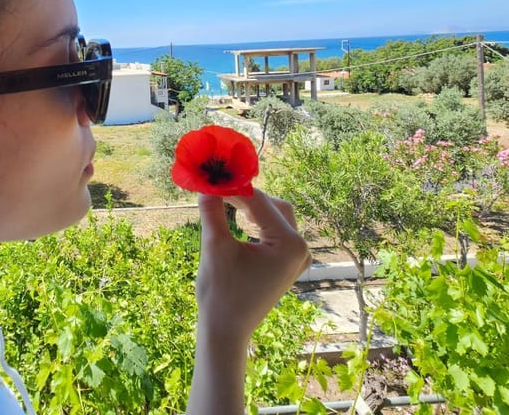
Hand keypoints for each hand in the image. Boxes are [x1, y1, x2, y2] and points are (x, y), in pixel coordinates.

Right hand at [195, 188, 310, 343]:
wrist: (226, 331)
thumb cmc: (220, 292)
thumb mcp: (214, 246)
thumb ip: (212, 211)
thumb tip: (207, 184)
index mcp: (289, 244)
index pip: (259, 202)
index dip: (233, 187)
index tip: (213, 176)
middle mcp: (301, 249)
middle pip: (274, 206)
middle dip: (246, 196)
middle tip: (219, 188)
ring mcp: (298, 259)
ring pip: (277, 217)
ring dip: (254, 208)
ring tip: (226, 200)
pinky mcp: (289, 265)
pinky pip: (278, 233)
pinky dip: (260, 223)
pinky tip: (242, 220)